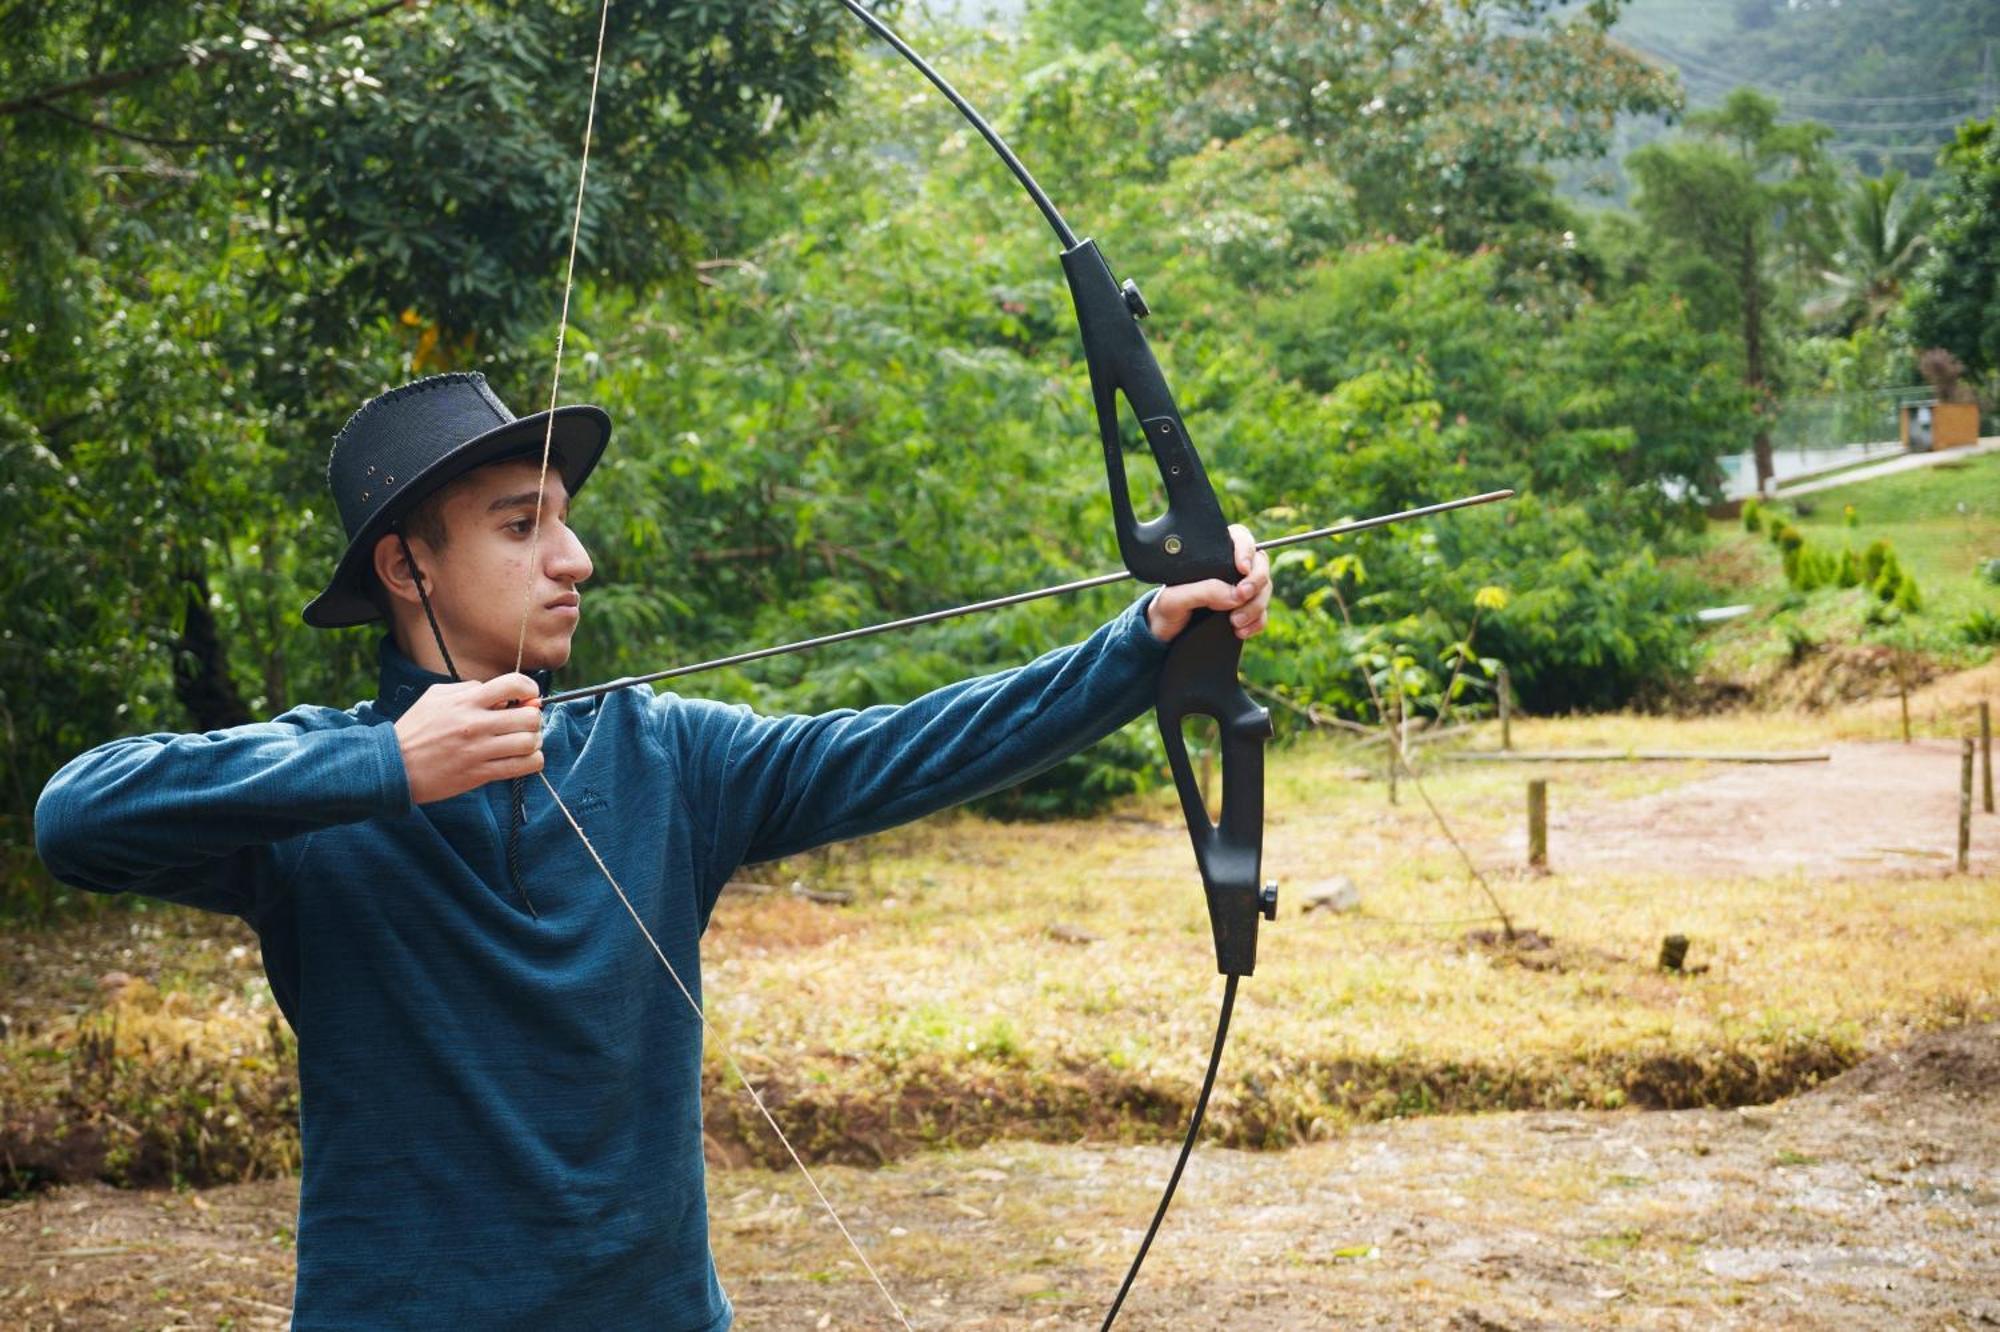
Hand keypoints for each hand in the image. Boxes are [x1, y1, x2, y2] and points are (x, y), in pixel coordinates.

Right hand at [393, 674, 544, 804]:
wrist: (393, 765)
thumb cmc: (415, 729)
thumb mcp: (436, 697)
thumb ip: (468, 689)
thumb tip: (500, 694)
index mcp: (466, 702)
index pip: (514, 685)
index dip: (529, 688)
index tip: (527, 696)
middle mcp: (476, 724)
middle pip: (530, 717)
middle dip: (533, 718)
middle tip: (524, 723)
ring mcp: (480, 751)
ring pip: (530, 742)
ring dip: (534, 741)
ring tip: (523, 742)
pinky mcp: (480, 774)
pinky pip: (523, 767)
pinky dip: (531, 762)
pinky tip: (522, 758)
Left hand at [1146, 525, 1272, 643]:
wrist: (1166, 634)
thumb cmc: (1167, 608)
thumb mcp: (1175, 599)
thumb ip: (1203, 591)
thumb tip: (1235, 595)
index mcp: (1213, 556)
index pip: (1240, 537)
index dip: (1246, 549)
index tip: (1241, 568)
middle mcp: (1230, 570)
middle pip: (1260, 563)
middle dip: (1256, 580)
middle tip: (1242, 595)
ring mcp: (1240, 590)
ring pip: (1265, 589)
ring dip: (1256, 606)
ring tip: (1235, 622)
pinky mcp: (1245, 611)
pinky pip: (1263, 613)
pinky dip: (1257, 622)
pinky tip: (1240, 631)